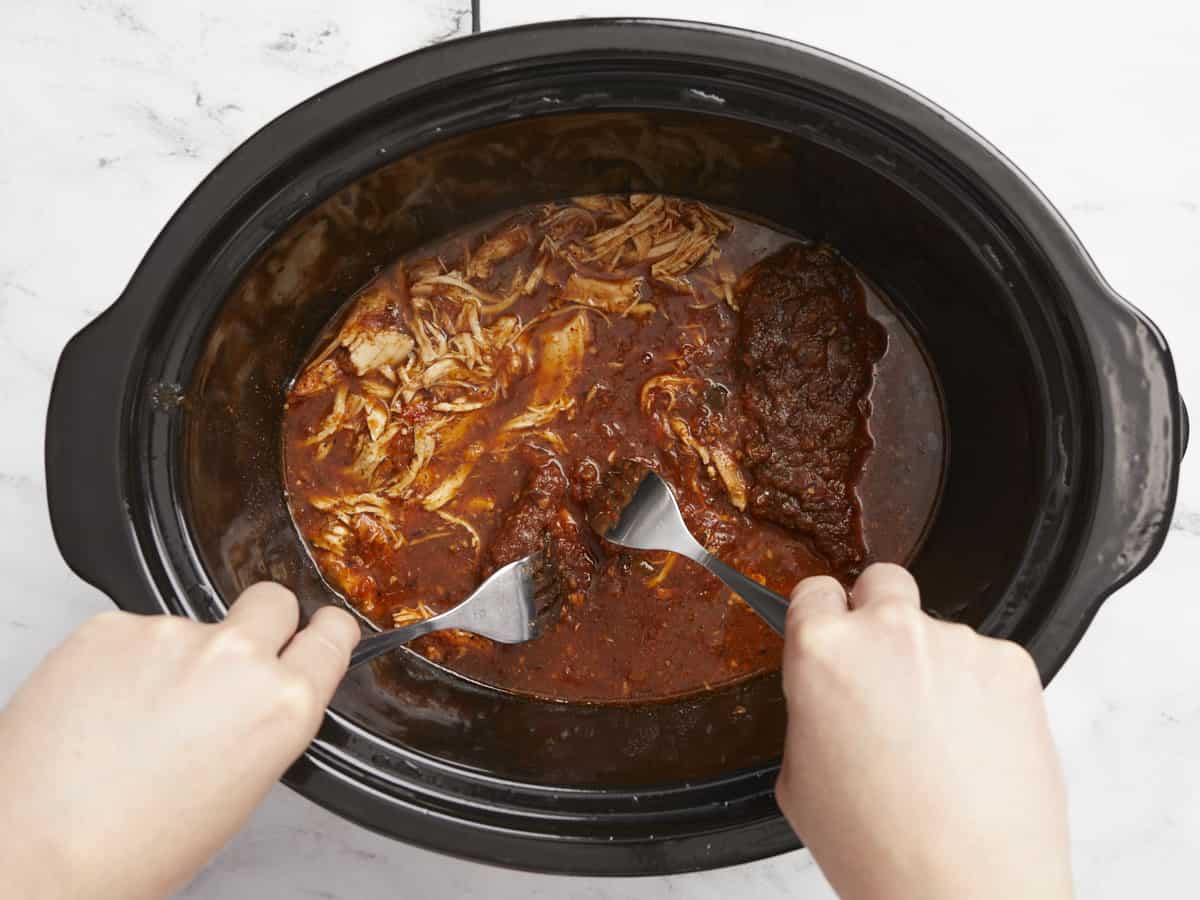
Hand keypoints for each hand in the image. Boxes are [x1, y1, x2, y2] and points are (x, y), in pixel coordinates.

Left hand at [0, 584, 358, 899]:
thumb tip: (252, 699)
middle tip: (228, 664)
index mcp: (282, 706)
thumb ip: (261, 725)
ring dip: (174, 658)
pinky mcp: (110, 627)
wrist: (35, 849)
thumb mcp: (239, 792)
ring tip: (135, 718)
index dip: (325, 632)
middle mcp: (236, 658)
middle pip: (272, 600)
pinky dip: (120, 663)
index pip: (332, 634)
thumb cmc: (133, 847)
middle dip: (260, 624)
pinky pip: (130, 633)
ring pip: (190, 626)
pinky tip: (101, 709)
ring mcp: (171, 635)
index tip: (317, 630)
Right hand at [776, 564, 1071, 899]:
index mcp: (822, 652)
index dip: (821, 617)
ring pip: (940, 633)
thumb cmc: (878, 848)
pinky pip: (988, 662)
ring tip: (940, 742)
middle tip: (886, 672)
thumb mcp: (799, 779)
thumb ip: (812, 710)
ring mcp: (958, 643)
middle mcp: (890, 631)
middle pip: (882, 581)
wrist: (966, 890)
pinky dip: (982, 693)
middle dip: (879, 615)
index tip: (830, 634)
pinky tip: (975, 747)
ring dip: (936, 668)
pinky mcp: (1014, 665)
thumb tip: (831, 694)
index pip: (814, 590)